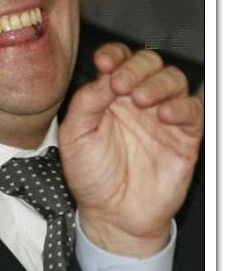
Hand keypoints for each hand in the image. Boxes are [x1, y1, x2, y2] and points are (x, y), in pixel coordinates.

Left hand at [59, 43, 203, 256]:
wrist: (112, 215)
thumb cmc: (92, 175)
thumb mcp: (75, 136)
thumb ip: (86, 102)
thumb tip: (104, 75)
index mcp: (109, 96)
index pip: (118, 60)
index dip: (114, 55)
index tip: (105, 62)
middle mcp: (137, 101)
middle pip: (148, 63)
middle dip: (136, 67)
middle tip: (121, 84)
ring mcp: (162, 117)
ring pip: (173, 80)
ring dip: (158, 83)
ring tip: (142, 100)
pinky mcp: (185, 137)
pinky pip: (194, 110)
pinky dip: (183, 107)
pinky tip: (165, 115)